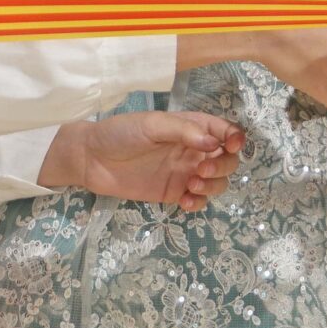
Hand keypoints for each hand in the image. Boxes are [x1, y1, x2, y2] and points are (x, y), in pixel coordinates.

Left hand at [45, 111, 244, 209]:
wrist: (91, 158)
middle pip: (228, 160)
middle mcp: (194, 150)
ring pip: (217, 182)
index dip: (235, 139)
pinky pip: (198, 200)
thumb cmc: (122, 133)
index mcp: (193, 128)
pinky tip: (184, 201)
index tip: (231, 146)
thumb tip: (214, 143)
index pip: (226, 132)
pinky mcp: (173, 193)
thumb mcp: (153, 124)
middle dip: (223, 166)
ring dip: (213, 186)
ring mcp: (185, 173)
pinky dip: (198, 203)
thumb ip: (184, 131)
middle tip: (201, 170)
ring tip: (191, 186)